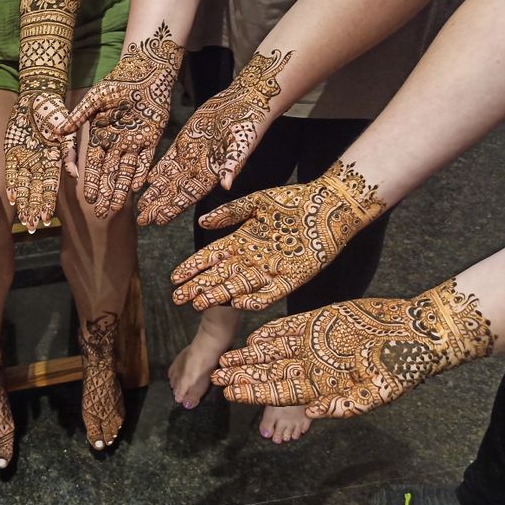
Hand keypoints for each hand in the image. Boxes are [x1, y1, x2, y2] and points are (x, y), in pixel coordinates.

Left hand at [4, 91, 72, 230]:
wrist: (37, 96)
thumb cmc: (55, 111)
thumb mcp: (65, 130)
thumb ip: (68, 152)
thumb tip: (73, 175)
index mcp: (55, 160)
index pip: (51, 186)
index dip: (48, 202)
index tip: (47, 218)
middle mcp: (40, 164)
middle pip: (37, 191)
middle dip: (35, 209)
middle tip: (33, 226)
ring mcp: (26, 159)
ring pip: (24, 186)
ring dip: (24, 203)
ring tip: (24, 220)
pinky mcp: (12, 153)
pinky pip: (11, 172)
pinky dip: (11, 185)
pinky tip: (11, 199)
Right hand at [62, 23, 181, 217]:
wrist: (143, 72)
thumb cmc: (116, 83)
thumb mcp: (95, 99)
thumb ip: (79, 116)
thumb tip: (57, 132)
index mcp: (100, 135)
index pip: (94, 164)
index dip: (91, 180)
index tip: (88, 197)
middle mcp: (116, 143)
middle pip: (110, 173)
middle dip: (106, 192)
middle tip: (102, 213)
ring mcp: (134, 142)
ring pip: (126, 171)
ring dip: (122, 189)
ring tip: (117, 208)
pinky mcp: (151, 138)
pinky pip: (145, 160)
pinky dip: (141, 173)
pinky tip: (137, 188)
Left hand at [137, 50, 292, 225]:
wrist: (244, 103)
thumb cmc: (248, 125)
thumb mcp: (241, 145)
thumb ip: (232, 165)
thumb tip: (226, 185)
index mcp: (213, 174)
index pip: (189, 196)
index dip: (174, 208)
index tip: (159, 220)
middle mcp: (199, 170)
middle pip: (175, 192)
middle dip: (159, 206)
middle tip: (141, 220)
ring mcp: (189, 157)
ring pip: (167, 179)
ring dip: (154, 192)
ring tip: (138, 206)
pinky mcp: (183, 143)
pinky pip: (166, 160)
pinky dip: (154, 171)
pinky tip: (142, 181)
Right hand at [170, 160, 384, 310]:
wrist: (329, 205)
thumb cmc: (293, 200)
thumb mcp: (255, 203)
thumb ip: (228, 213)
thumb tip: (201, 223)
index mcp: (242, 240)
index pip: (211, 257)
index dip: (193, 268)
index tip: (175, 277)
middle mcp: (253, 258)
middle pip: (220, 276)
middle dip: (198, 287)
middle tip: (178, 298)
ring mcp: (271, 270)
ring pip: (238, 286)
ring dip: (219, 295)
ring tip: (198, 304)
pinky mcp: (292, 278)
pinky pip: (270, 294)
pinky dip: (254, 300)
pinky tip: (237, 303)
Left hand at [211, 280, 494, 417]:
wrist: (417, 332)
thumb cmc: (402, 367)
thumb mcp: (377, 392)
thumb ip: (344, 404)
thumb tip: (312, 413)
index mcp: (322, 387)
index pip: (279, 393)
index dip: (254, 393)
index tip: (230, 394)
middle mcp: (312, 366)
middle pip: (269, 373)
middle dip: (243, 375)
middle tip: (216, 377)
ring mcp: (313, 344)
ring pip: (273, 351)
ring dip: (250, 355)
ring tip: (224, 358)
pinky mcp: (318, 322)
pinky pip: (288, 328)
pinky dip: (270, 332)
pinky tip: (252, 335)